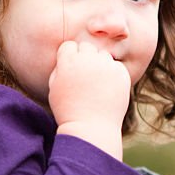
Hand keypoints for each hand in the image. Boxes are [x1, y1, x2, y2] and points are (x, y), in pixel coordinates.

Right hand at [48, 41, 130, 158]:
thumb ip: (59, 68)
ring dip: (99, 64)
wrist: (91, 127)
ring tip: (96, 85)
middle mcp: (87, 59)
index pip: (69, 46)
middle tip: (84, 78)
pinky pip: (115, 66)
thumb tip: (67, 55)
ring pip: (102, 55)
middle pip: (86, 47)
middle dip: (84, 58)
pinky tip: (107, 89)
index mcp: (68, 62)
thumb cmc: (68, 110)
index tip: (71, 72)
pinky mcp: (121, 73)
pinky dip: (112, 74)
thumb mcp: (54, 88)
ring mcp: (106, 65)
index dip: (69, 58)